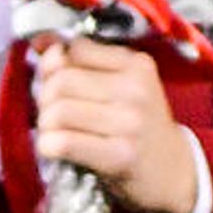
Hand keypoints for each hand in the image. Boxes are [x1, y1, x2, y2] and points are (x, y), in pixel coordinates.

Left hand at [30, 37, 200, 212]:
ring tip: (54, 131)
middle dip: (45, 96)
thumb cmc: (138, 125)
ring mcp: (129, 123)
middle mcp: (135, 90)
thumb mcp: (123, 85)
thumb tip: (40, 42)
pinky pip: (63, 143)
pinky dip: (48, 145)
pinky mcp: (119, 156)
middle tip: (51, 111)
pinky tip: (54, 148)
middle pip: (62, 81)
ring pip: (59, 111)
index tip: (56, 80)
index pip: (76, 49)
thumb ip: (83, 63)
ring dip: (45, 123)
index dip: (55, 64)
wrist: (172, 170)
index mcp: (136, 65)